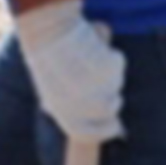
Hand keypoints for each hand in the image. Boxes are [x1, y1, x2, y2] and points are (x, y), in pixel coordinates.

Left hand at [13, 0, 126, 143]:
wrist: (48, 31)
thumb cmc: (48, 55)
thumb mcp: (52, 86)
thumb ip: (68, 104)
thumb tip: (93, 118)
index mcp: (61, 112)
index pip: (86, 133)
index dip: (103, 131)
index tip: (116, 127)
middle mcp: (81, 105)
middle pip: (109, 109)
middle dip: (112, 97)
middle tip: (106, 82)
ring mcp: (97, 88)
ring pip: (115, 84)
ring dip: (108, 73)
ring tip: (89, 56)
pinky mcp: (108, 70)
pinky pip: (117, 64)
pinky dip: (111, 55)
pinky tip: (94, 47)